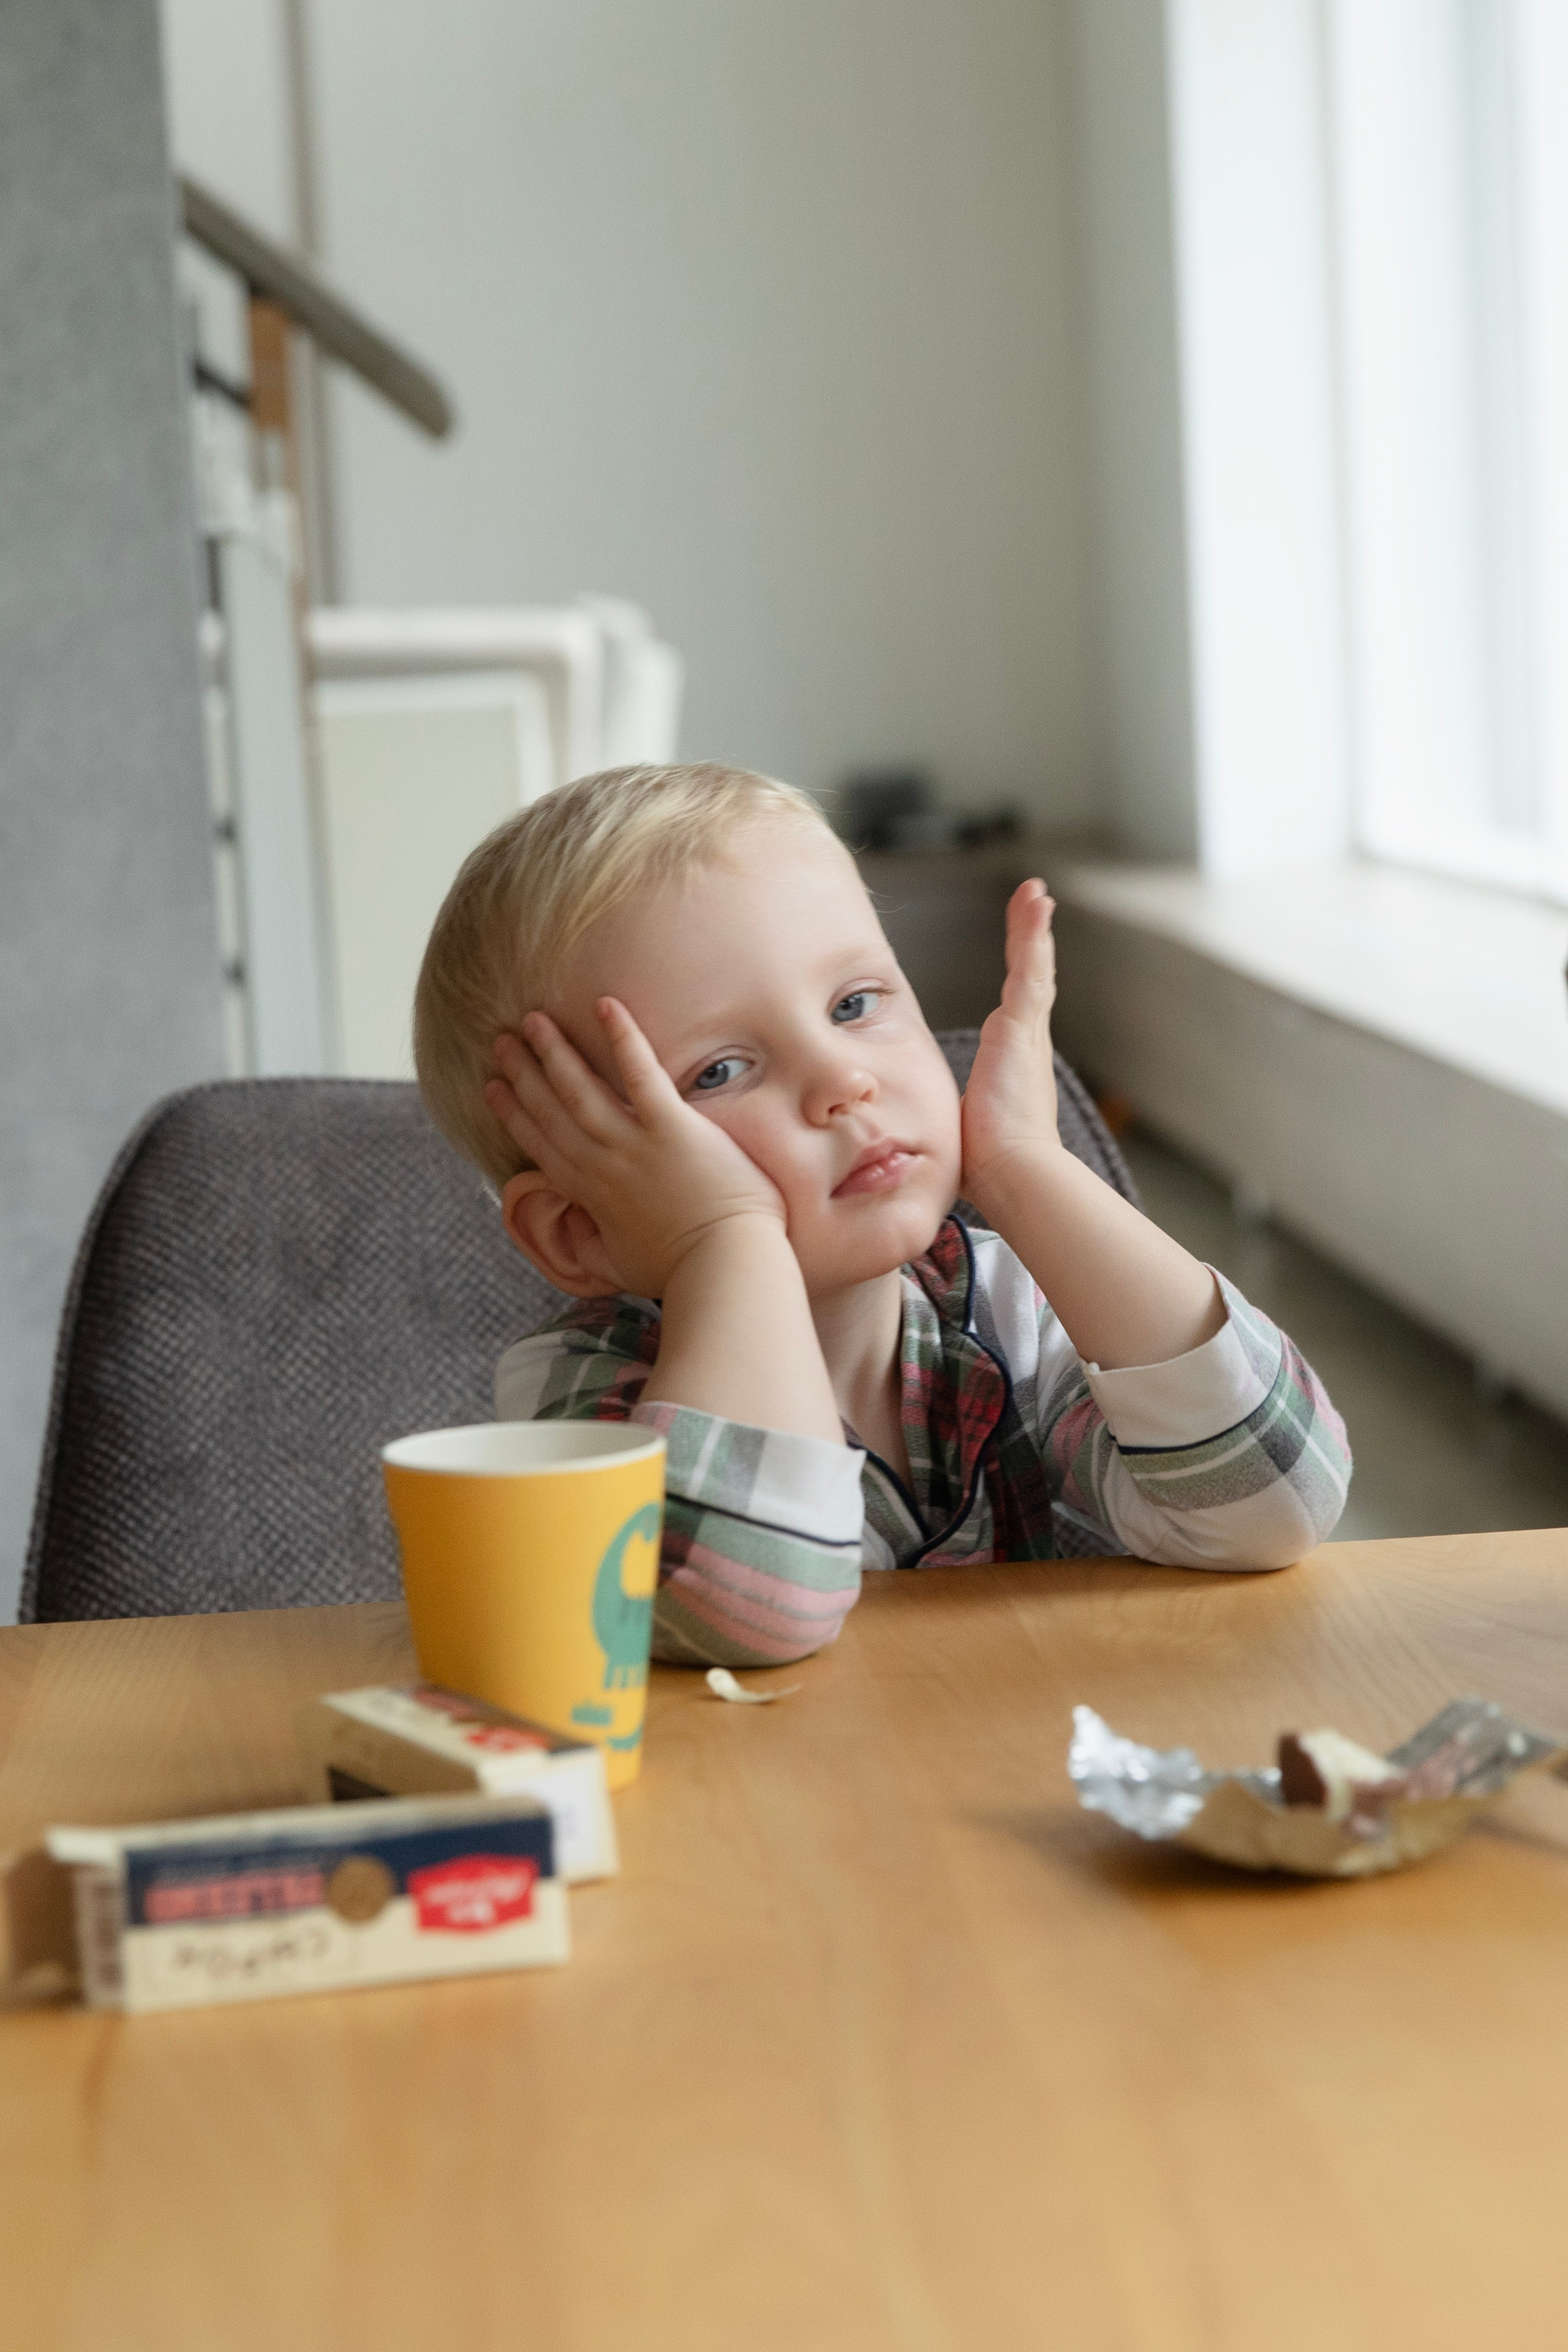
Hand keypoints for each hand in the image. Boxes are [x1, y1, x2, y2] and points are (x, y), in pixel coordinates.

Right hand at [485, 998, 784, 1298]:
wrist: (725, 1270)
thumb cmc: (683, 1271)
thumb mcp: (620, 1265)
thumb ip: (593, 1245)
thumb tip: (576, 1232)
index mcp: (590, 1195)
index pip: (542, 1145)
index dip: (515, 1113)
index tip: (494, 1088)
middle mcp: (603, 1165)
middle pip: (552, 1110)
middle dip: (524, 1073)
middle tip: (501, 1041)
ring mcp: (634, 1144)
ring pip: (581, 1088)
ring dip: (555, 1051)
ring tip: (533, 1019)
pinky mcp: (673, 1128)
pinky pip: (641, 1074)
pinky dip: (623, 1039)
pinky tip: (606, 1005)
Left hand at [960, 879, 1061, 1211]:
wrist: (1011, 1173)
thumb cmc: (984, 1166)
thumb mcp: (958, 1129)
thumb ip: (946, 1123)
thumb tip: (918, 1143)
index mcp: (1010, 1066)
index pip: (1016, 1012)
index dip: (1021, 980)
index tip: (1021, 957)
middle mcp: (1025, 1045)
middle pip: (1029, 979)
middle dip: (1030, 943)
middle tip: (1034, 907)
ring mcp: (1026, 1033)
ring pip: (1033, 967)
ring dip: (1033, 928)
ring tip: (1035, 892)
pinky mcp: (1022, 1027)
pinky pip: (1029, 967)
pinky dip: (1032, 933)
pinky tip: (1036, 901)